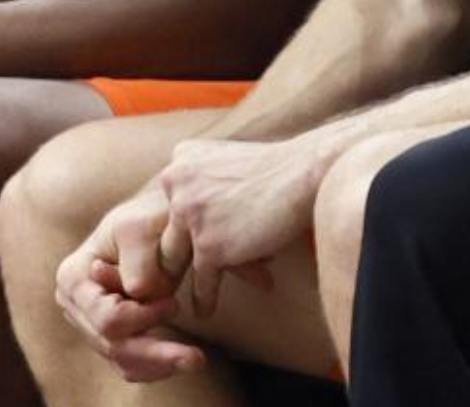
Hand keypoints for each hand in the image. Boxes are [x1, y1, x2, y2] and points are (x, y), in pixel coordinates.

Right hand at [54, 185, 206, 382]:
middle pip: (112, 345)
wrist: (160, 220)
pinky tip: (182, 359)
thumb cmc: (150, 217)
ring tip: (197, 359)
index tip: (175, 302)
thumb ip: (137, 259)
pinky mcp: (109, 335)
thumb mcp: (142, 228)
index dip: (142, 317)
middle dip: (156, 351)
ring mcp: (89, 322)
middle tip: (198, 356)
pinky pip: (129, 365)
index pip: (106, 318)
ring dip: (160, 364)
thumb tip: (136, 292)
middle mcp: (74, 305)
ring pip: (122, 360)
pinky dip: (155, 366)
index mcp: (72, 277)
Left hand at [159, 135, 313, 314]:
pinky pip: (201, 280)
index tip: (177, 245)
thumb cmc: (276, 169)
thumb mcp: (226, 159)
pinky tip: (204, 311)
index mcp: (181, 159)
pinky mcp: (209, 245)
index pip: (170, 201)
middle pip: (167, 230)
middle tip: (166, 278)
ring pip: (177, 257)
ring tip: (179, 299)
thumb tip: (193, 206)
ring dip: (182, 280)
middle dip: (170, 255)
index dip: (179, 226)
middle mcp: (176, 183)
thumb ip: (204, 178)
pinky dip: (203, 298)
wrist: (303, 174)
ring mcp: (189, 215)